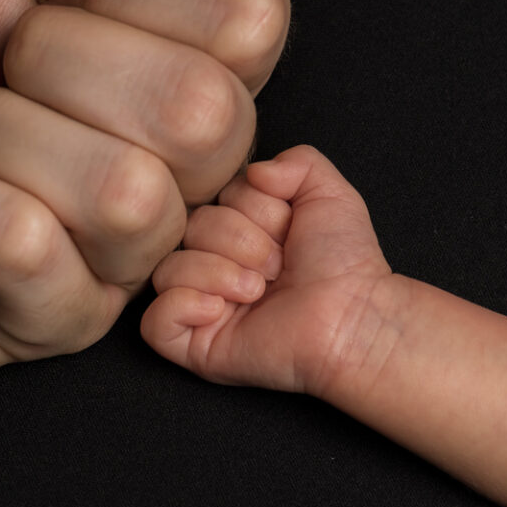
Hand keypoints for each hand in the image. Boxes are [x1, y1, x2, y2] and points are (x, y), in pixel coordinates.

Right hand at [142, 146, 395, 396]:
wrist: (353, 316)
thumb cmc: (345, 262)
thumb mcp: (328, 193)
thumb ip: (296, 161)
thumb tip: (254, 170)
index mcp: (239, 233)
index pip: (212, 198)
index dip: (251, 209)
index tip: (287, 233)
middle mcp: (217, 266)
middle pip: (189, 229)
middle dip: (241, 243)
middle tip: (278, 269)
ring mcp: (202, 307)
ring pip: (168, 270)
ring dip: (219, 274)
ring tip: (258, 292)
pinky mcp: (193, 345)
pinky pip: (153, 322)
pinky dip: (183, 306)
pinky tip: (220, 310)